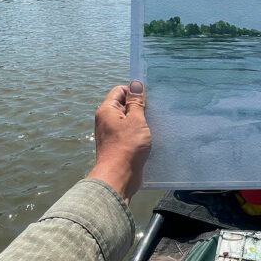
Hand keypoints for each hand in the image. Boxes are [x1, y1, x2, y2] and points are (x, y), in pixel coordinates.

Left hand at [88, 81, 150, 203]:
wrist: (118, 177)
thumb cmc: (127, 147)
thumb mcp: (136, 120)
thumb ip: (136, 102)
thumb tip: (136, 84)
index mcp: (107, 110)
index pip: (120, 91)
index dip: (134, 92)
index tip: (148, 99)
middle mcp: (106, 120)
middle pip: (124, 105)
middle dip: (139, 107)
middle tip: (154, 112)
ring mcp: (111, 134)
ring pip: (128, 121)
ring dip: (141, 122)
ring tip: (153, 125)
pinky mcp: (118, 146)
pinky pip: (129, 134)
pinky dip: (139, 133)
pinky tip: (150, 137)